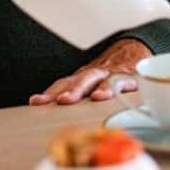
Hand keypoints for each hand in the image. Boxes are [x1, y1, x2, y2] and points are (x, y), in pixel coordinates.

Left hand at [29, 38, 152, 104]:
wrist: (133, 54)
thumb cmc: (107, 78)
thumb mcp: (90, 87)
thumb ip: (74, 100)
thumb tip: (50, 116)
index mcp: (81, 79)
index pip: (63, 85)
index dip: (49, 93)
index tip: (35, 102)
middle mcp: (93, 76)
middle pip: (77, 81)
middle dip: (67, 91)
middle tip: (59, 101)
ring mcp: (110, 76)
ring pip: (95, 80)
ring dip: (81, 89)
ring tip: (72, 100)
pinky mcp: (128, 79)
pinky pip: (120, 82)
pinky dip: (111, 88)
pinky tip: (104, 96)